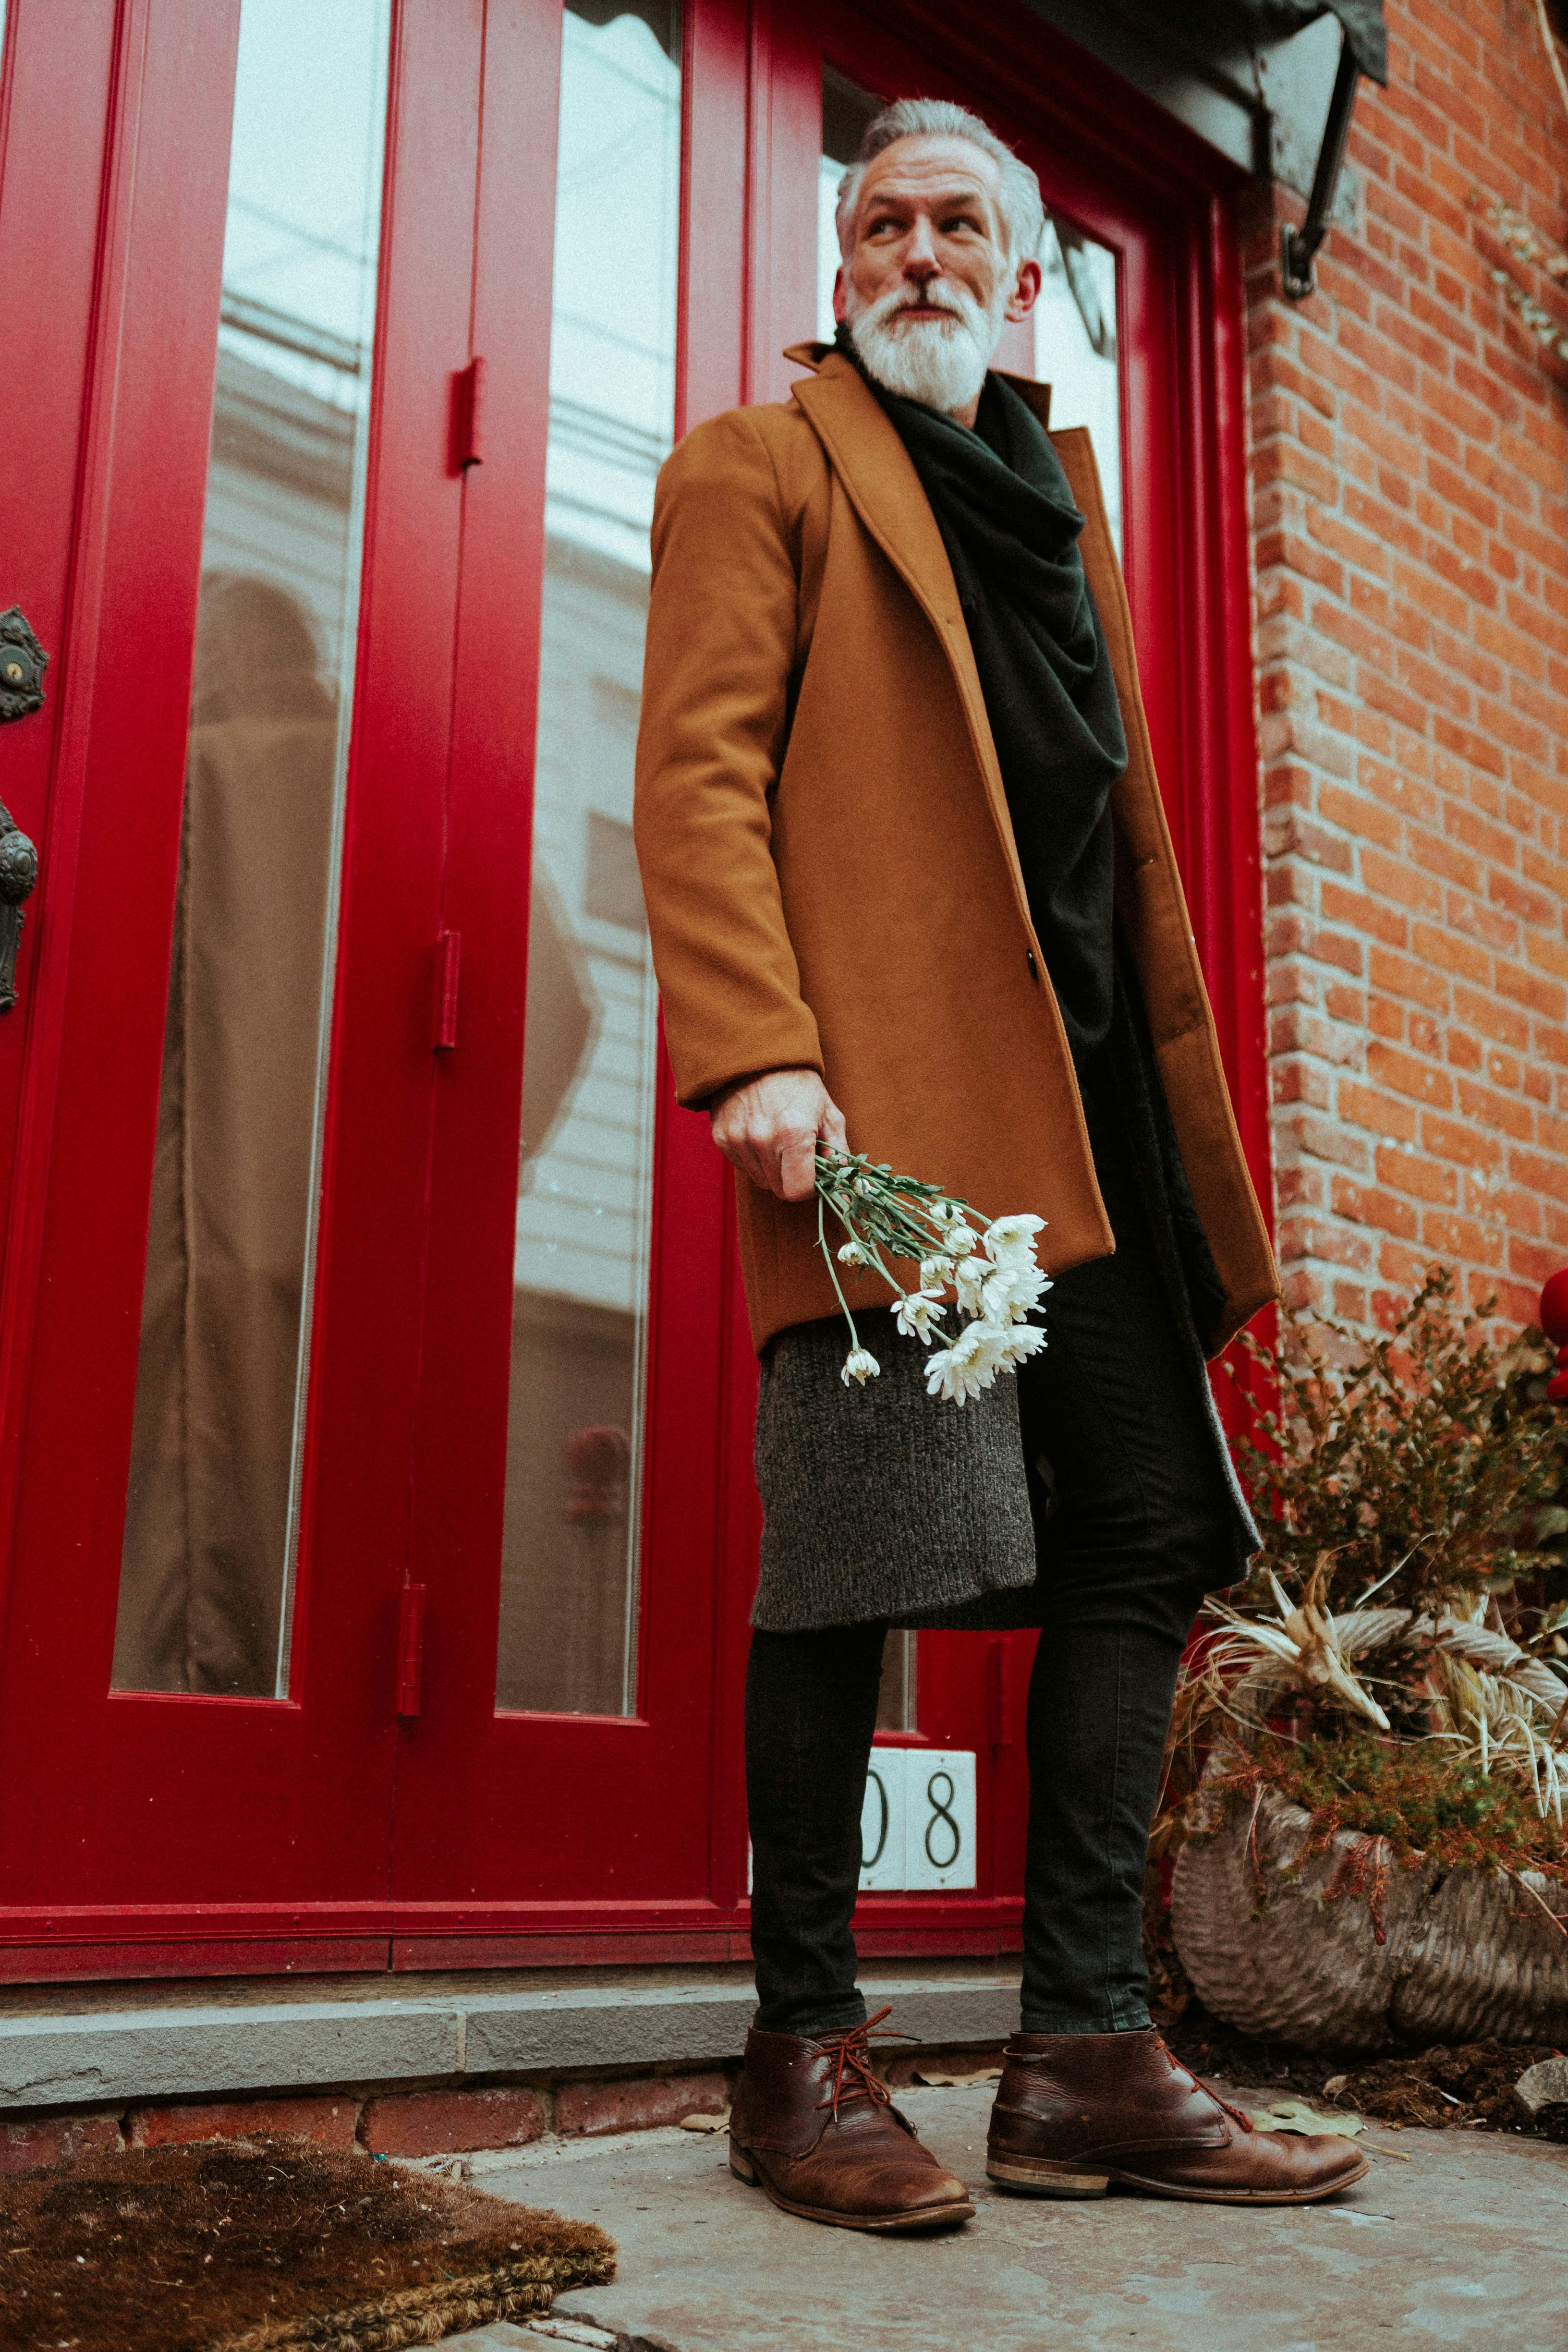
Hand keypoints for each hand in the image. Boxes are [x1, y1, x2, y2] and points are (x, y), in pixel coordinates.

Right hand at [709, 1068, 847, 1202]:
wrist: (759, 1055)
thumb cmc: (799, 1085)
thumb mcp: (829, 1115)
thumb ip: (839, 1156)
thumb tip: (847, 1195)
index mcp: (794, 1133)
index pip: (797, 1191)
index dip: (808, 1187)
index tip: (812, 1174)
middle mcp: (763, 1139)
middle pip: (779, 1189)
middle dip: (791, 1178)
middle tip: (796, 1154)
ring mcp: (738, 1139)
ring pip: (760, 1180)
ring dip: (772, 1169)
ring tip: (777, 1139)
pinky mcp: (722, 1137)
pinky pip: (743, 1166)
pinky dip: (754, 1158)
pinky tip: (759, 1134)